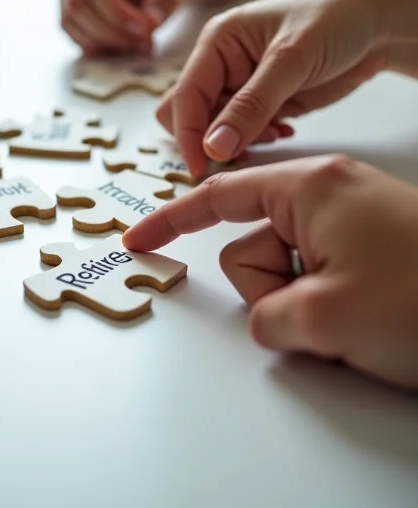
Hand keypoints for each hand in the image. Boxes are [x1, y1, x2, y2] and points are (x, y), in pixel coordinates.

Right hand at [59, 0, 201, 54]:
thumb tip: (148, 25)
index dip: (116, 14)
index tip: (144, 32)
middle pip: (79, 4)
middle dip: (112, 32)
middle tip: (145, 43)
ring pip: (71, 20)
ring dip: (104, 41)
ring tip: (138, 45)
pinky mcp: (69, 4)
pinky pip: (72, 30)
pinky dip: (96, 44)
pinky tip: (123, 46)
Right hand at [124, 156, 417, 390]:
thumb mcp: (327, 318)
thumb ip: (267, 317)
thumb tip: (269, 319)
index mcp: (311, 187)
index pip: (218, 196)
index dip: (171, 221)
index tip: (138, 238)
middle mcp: (327, 193)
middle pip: (254, 245)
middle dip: (270, 287)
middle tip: (321, 308)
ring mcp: (350, 218)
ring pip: (285, 268)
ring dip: (304, 302)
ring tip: (356, 314)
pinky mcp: (368, 243)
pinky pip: (317, 273)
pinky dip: (327, 300)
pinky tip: (367, 311)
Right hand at [158, 0, 386, 175]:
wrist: (377, 22)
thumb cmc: (333, 19)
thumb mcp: (290, 60)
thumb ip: (250, 106)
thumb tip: (214, 147)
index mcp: (215, 43)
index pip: (184, 96)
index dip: (188, 134)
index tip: (201, 167)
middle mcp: (220, 65)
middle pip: (188, 114)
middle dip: (206, 139)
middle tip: (237, 154)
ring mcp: (239, 86)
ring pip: (215, 129)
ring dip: (237, 142)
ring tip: (275, 132)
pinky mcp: (260, 104)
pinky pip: (241, 134)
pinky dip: (256, 141)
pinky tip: (284, 130)